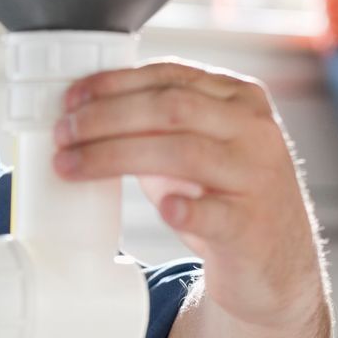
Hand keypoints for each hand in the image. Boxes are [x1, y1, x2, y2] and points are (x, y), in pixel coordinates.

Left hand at [53, 60, 326, 330]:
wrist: (274, 262)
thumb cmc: (225, 196)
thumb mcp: (198, 147)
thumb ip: (158, 126)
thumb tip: (82, 116)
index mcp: (239, 99)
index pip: (171, 76)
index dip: (115, 84)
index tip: (71, 100)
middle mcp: (254, 131)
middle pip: (171, 109)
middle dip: (106, 118)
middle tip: (62, 134)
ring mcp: (257, 178)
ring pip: (184, 153)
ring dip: (116, 156)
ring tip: (72, 167)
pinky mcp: (252, 227)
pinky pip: (216, 214)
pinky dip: (185, 209)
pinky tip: (163, 210)